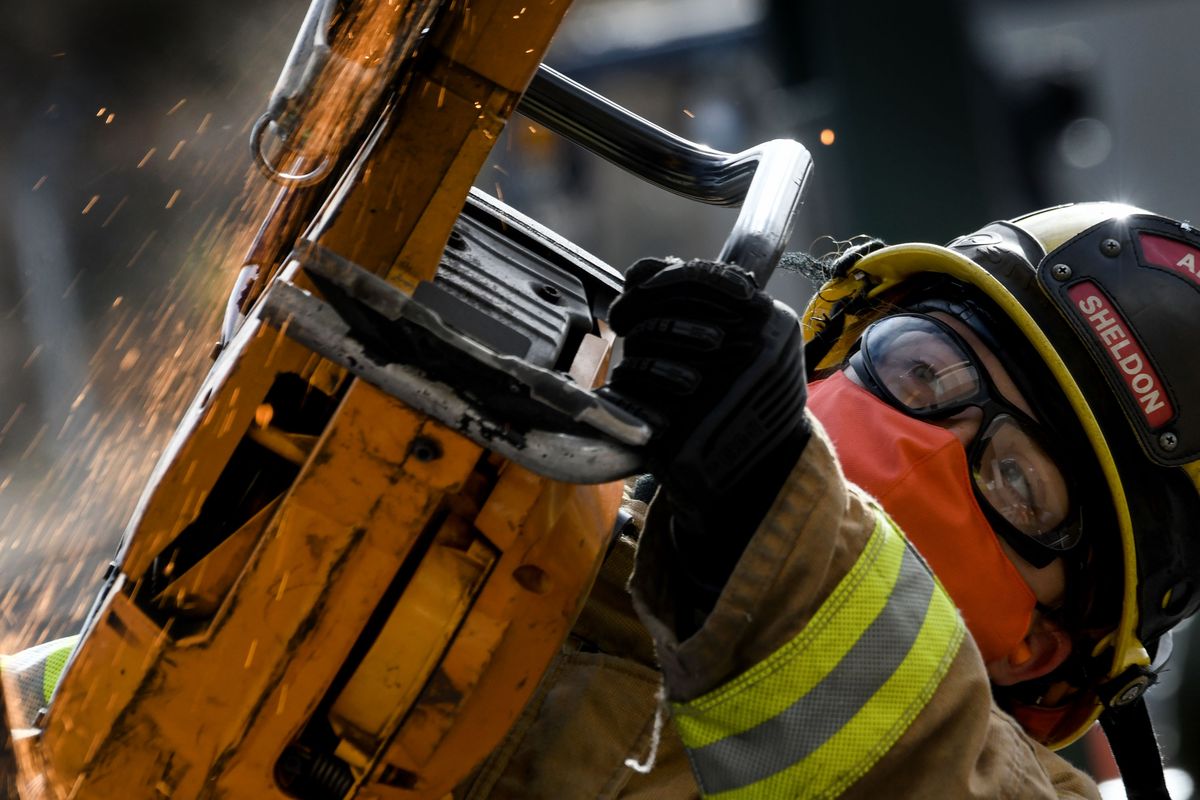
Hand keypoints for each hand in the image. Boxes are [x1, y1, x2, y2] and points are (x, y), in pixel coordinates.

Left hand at [601, 257, 808, 614]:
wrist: (760, 476)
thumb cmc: (748, 402)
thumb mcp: (754, 342)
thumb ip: (711, 303)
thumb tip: (646, 270)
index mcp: (769, 325)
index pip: (701, 278)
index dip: (660, 278)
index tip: (639, 286)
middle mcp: (748, 352)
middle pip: (665, 306)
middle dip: (635, 308)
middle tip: (622, 317)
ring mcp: (717, 390)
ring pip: (645, 341)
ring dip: (633, 350)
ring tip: (640, 365)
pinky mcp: (683, 427)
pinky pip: (632, 386)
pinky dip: (626, 385)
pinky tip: (636, 393)